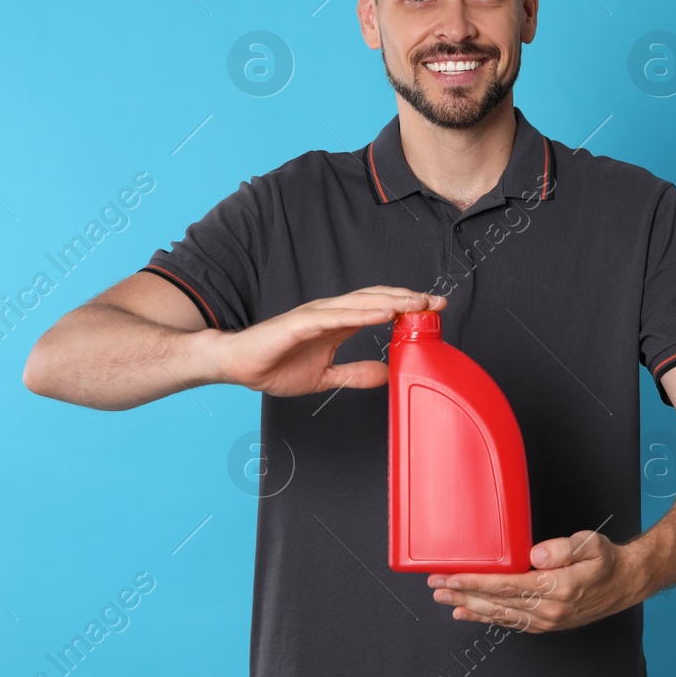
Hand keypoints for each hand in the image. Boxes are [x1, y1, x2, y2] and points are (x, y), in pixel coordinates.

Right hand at [218, 286, 444, 397]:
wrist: (238, 365)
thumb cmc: (274, 367)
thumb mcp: (326, 377)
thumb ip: (355, 374)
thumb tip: (386, 373)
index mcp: (338, 324)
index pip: (379, 308)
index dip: (407, 307)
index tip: (434, 310)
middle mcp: (330, 314)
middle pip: (376, 299)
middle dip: (408, 299)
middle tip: (438, 301)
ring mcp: (316, 316)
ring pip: (360, 303)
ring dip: (391, 301)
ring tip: (418, 303)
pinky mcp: (300, 324)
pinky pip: (335, 317)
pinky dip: (361, 313)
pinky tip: (382, 313)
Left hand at [426, 530, 646, 633]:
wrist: (625, 583)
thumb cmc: (605, 560)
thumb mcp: (591, 543)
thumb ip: (563, 548)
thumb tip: (535, 555)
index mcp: (558, 587)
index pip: (508, 584)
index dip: (477, 581)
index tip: (453, 575)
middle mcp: (549, 609)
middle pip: (497, 602)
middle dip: (464, 593)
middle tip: (436, 586)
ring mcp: (546, 620)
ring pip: (499, 615)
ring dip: (469, 606)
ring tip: (443, 598)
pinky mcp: (545, 624)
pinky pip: (509, 622)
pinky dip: (485, 618)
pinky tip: (466, 612)